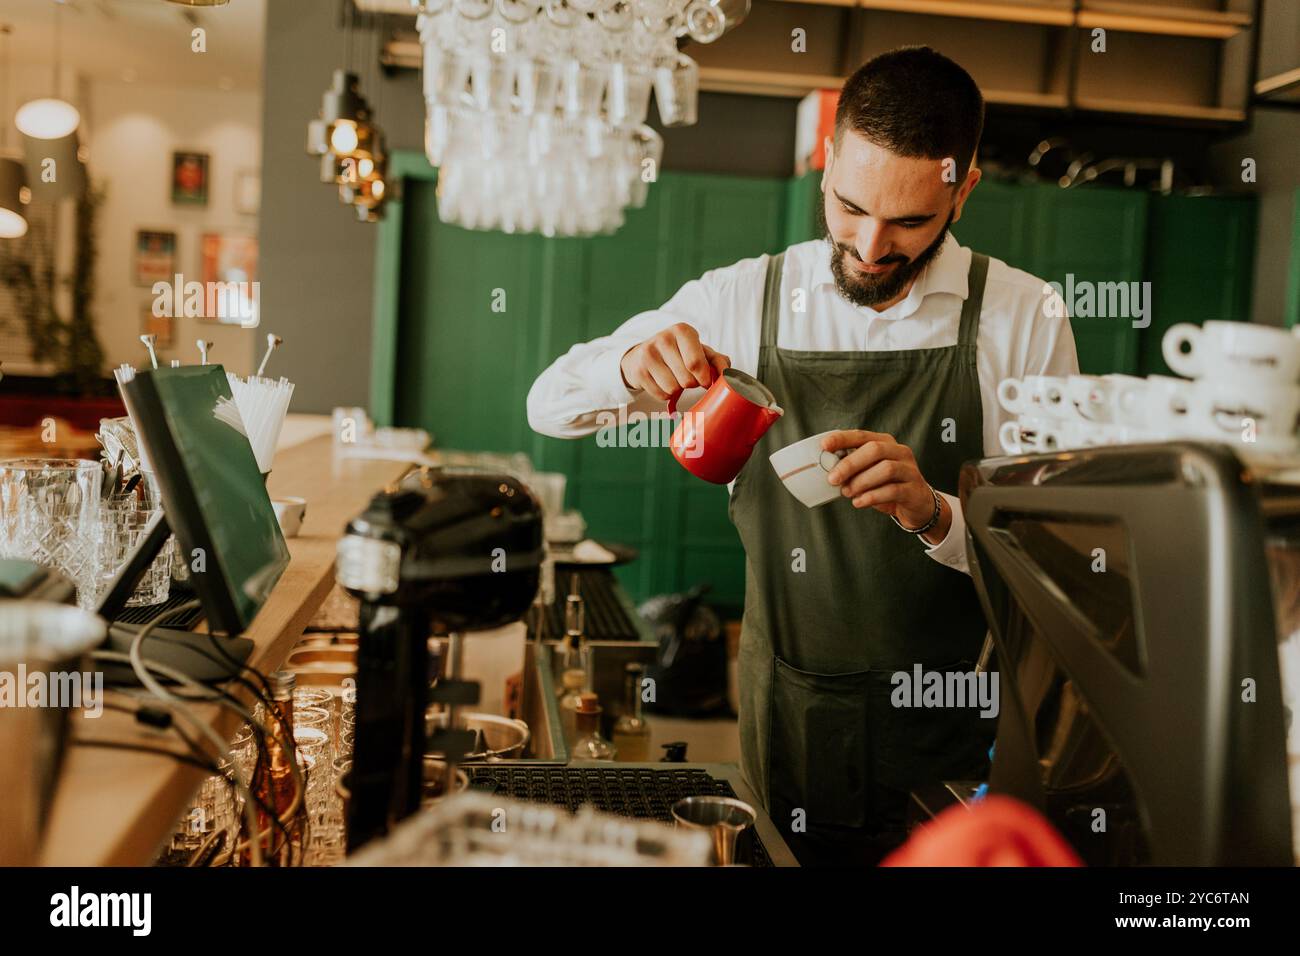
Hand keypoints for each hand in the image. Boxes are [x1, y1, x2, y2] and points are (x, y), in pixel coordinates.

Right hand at [618, 323, 730, 402]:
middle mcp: (663, 338)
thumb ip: (718, 360)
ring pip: (673, 389)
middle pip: (687, 380)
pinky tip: (661, 382)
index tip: (705, 380)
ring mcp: (648, 354)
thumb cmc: (679, 353)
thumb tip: (727, 375)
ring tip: (673, 378)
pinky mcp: (638, 371)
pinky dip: (665, 395)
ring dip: (677, 390)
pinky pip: (661, 395)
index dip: (704, 378)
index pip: (696, 363)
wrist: (643, 355)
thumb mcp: (699, 351)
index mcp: (682, 331)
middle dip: (691, 384)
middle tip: (686, 376)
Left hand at [822, 430, 949, 540]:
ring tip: (847, 492)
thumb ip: (853, 468)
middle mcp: (899, 452)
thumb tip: (828, 471)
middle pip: (874, 450)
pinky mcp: (914, 489)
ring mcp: (909, 470)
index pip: (862, 435)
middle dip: (850, 464)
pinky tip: (859, 502)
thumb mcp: (869, 473)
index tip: (824, 445)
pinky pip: (893, 490)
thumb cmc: (888, 486)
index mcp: (885, 443)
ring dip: (861, 482)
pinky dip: (872, 497)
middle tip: (833, 479)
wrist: (917, 505)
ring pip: (885, 469)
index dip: (842, 439)